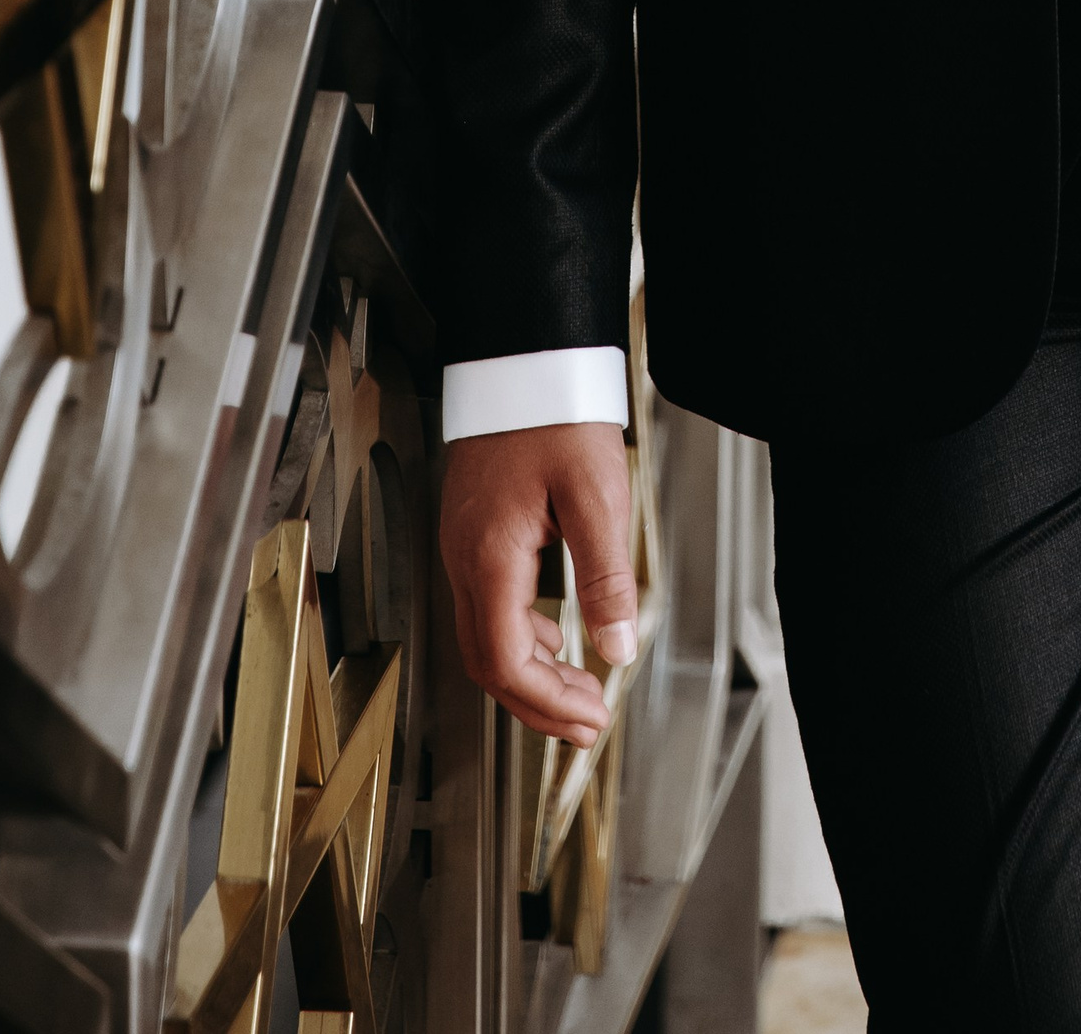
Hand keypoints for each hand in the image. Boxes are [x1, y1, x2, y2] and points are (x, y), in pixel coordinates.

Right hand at [440, 421, 637, 740]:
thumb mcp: (596, 495)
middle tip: (587, 723)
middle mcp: (464, 555)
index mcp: (490, 555)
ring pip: (483, 636)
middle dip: (537, 702)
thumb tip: (617, 647)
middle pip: (486, 660)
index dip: (546, 702)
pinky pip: (487, 603)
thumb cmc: (556, 410)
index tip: (590, 717)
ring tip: (579, 689)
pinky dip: (520, 635)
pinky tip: (554, 634)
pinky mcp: (474, 530)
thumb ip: (606, 578)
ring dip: (529, 673)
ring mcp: (463, 543)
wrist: (525, 356)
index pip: (503, 660)